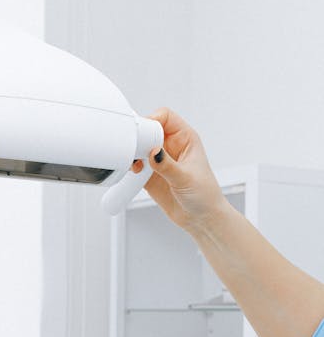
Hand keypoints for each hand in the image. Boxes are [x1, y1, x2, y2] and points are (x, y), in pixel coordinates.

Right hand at [131, 108, 228, 235]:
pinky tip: (135, 173)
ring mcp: (160, 160)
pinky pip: (135, 164)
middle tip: (136, 150)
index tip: (143, 134)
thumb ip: (167, 165)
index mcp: (185, 138)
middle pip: (148, 130)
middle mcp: (171, 147)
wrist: (201, 219)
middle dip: (139, 137)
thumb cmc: (205, 196)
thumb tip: (153, 152)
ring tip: (135, 164)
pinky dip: (131, 166)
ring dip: (133, 153)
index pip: (165, 117)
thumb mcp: (186, 178)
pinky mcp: (150, 174)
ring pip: (140, 146)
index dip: (152, 120)